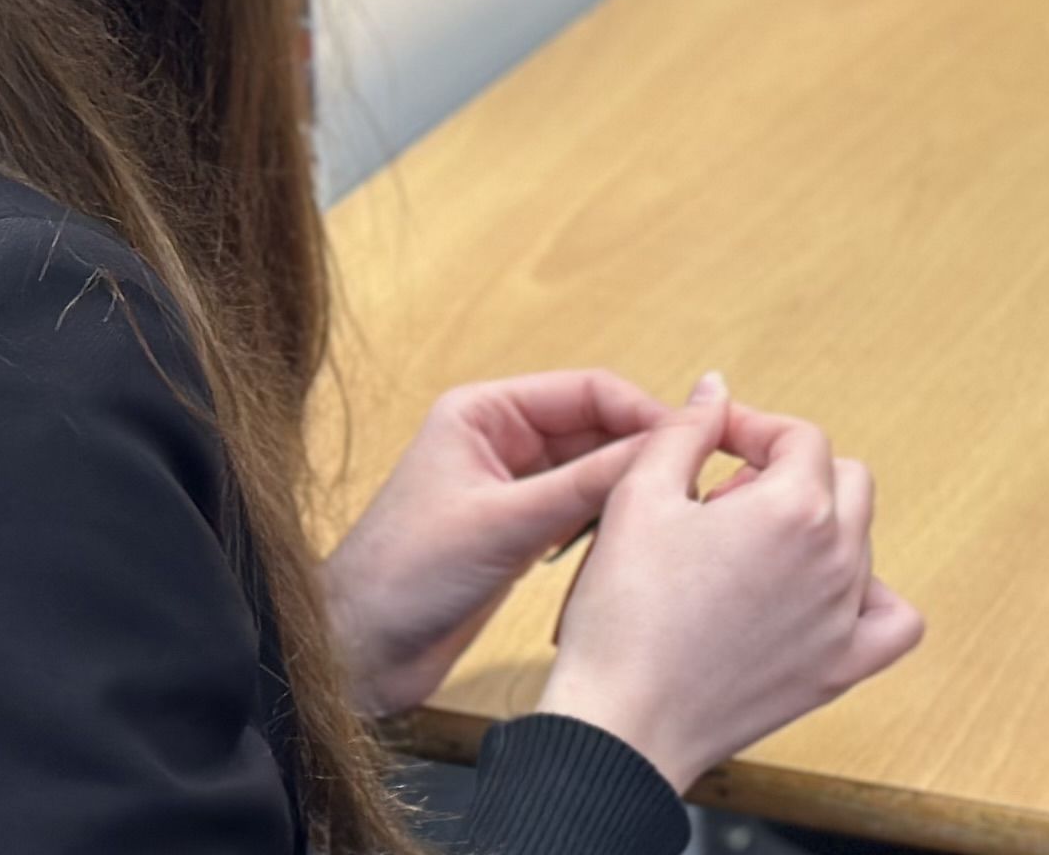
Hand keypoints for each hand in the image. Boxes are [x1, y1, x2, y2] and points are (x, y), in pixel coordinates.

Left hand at [323, 369, 665, 716]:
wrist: (354, 658)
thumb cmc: (401, 578)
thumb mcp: (505, 522)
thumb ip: (589, 481)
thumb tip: (668, 441)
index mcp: (485, 413)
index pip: (590, 390)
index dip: (645, 413)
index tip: (694, 445)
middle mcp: (501, 441)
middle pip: (599, 428)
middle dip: (642, 454)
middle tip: (693, 486)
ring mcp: (512, 488)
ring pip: (596, 472)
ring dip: (628, 492)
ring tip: (668, 518)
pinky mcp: (519, 532)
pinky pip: (583, 512)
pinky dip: (608, 524)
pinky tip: (630, 545)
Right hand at [538, 374, 925, 792]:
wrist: (620, 723)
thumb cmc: (623, 614)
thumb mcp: (638, 497)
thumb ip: (687, 431)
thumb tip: (717, 390)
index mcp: (794, 507)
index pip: (801, 438)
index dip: (756, 430)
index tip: (717, 446)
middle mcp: (838, 556)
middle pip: (844, 480)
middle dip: (789, 475)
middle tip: (724, 503)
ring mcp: (846, 615)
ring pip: (859, 541)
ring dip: (817, 530)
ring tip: (748, 554)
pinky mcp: (841, 668)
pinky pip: (894, 620)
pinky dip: (872, 600)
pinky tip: (825, 598)